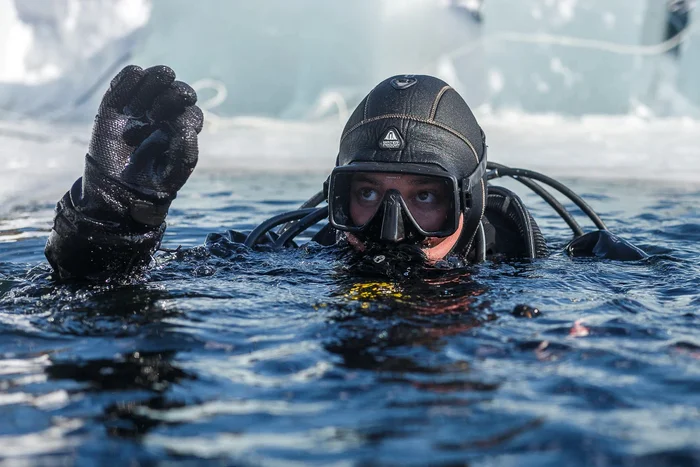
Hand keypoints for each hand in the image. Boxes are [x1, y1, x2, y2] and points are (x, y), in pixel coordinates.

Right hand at [79, 65, 203, 225]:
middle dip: (176, 93)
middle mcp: (162, 117)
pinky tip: (136, 78)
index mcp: (180, 131)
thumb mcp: (174, 174)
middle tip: (161, 111)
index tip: (174, 126)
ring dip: (158, 78)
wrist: (116, 193)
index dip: (186, 114)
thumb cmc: (150, 186)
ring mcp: (139, 109)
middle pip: (177, 92)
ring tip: (153, 90)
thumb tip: (186, 127)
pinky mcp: (115, 107)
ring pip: (154, 80)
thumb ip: (186, 153)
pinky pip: (125, 81)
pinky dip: (131, 77)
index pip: (191, 112)